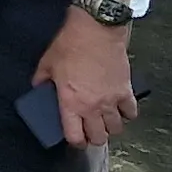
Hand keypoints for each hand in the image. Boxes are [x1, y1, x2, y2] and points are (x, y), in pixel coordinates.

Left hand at [31, 13, 138, 147]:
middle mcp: (93, 106)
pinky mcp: (126, 90)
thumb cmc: (71, 44)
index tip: (75, 138)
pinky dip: (128, 114)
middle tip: (90, 131)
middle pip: (99, 138)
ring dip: (111, 128)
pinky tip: (121, 109)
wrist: (96, 29)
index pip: (76, 137)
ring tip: (105, 121)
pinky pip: (131, 112)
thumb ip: (41, 81)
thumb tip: (39, 88)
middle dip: (94, 138)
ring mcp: (111, 100)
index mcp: (71, 103)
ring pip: (117, 129)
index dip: (75, 142)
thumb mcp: (47, 63)